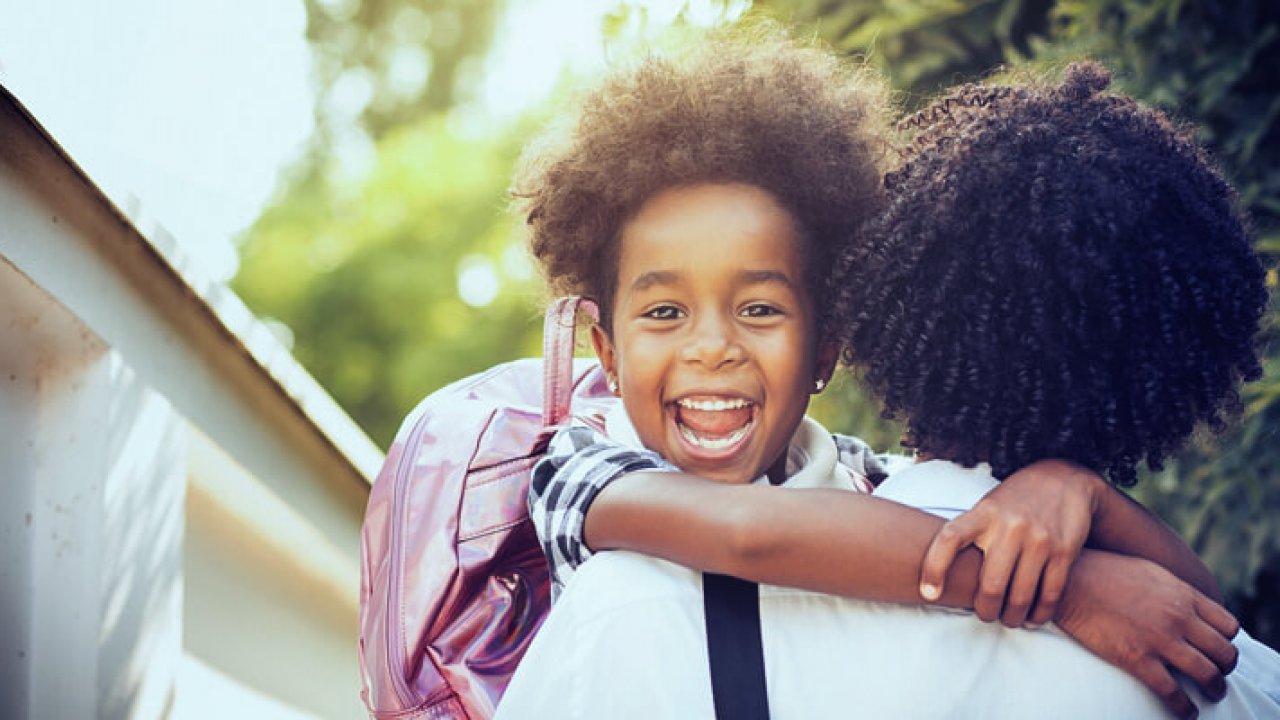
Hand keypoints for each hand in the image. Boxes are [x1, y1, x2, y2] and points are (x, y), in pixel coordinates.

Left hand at [920, 459, 1101, 626]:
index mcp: (983, 513)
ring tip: (1008, 619)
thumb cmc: (1015, 501)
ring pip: (1019, 596)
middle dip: (985, 610)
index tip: (929, 593)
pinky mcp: (1063, 551)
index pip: (949, 539)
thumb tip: (943, 572)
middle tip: (986, 614)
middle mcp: (1009, 526)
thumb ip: (970, 533)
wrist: (1064, 480)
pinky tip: (1032, 617)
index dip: (934, 568)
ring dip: (1011, 617)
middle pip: (990, 585)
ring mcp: (1038, 539)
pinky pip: (1049, 594)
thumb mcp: (988, 506)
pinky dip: (1039, 614)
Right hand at [1056, 551, 1239, 718]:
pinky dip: (1185, 708)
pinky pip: (1173, 692)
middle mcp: (1179, 617)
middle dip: (1225, 668)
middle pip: (1225, 652)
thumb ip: (1175, 589)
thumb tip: (1187, 604)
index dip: (1227, 642)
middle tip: (1217, 676)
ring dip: (1215, 689)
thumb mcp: (1150, 571)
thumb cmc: (1104, 571)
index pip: (1229, 626)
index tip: (1217, 650)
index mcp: (1183, 595)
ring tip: (1210, 695)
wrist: (1070, 580)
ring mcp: (1159, 638)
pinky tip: (1186, 712)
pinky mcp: (1137, 658)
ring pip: (1208, 674)